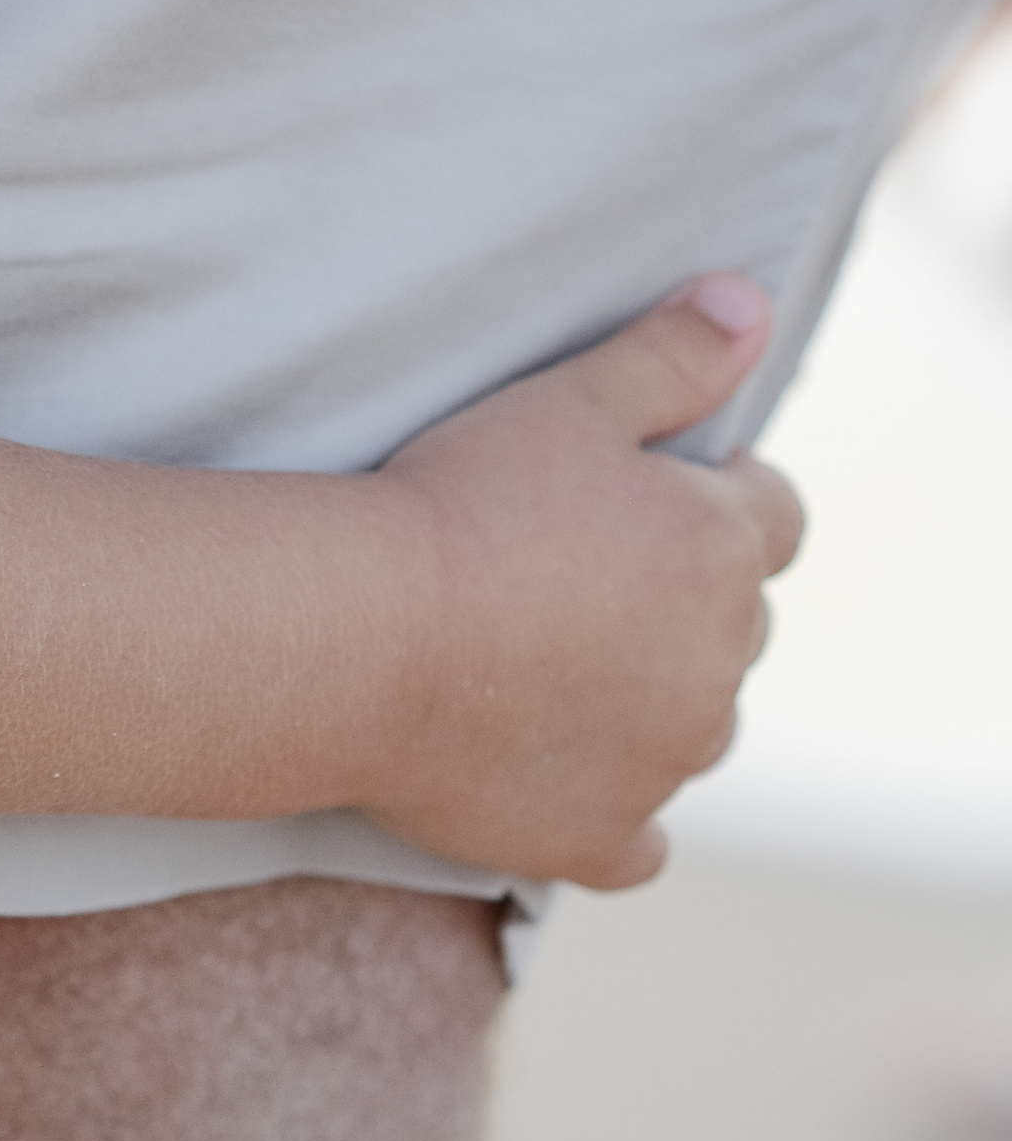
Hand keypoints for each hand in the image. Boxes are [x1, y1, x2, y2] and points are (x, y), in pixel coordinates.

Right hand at [359, 277, 804, 889]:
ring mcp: (666, 762)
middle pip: (734, 620)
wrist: (365, 634)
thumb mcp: (570, 399)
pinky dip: (610, 802)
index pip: (775, 512)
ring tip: (542, 654)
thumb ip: (673, 354)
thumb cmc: (462, 501)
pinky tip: (552, 766)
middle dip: (679, 593)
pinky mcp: (602, 837)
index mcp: (721, 549)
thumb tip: (753, 303)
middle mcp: (720, 665)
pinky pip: (637, 834)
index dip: (714, 491)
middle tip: (568, 563)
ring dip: (648, 694)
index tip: (636, 486)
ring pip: (692, 723)